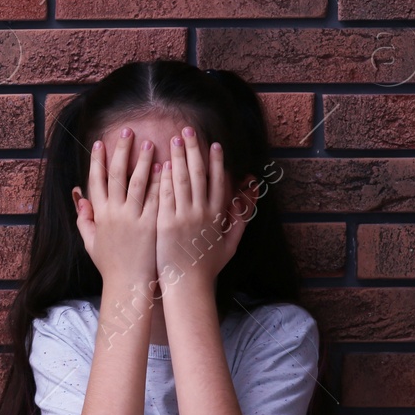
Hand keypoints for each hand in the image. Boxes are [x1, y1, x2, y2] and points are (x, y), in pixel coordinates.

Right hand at [71, 127, 160, 287]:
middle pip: (116, 175)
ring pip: (138, 182)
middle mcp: (114, 213)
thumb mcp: (91, 241)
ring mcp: (133, 218)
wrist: (128, 285)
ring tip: (150, 142)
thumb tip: (79, 195)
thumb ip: (83, 217)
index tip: (101, 142)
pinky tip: (166, 166)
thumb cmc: (110, 264)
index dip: (98, 160)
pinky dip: (161, 181)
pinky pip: (156, 198)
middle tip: (128, 131)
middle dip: (121, 151)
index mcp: (100, 215)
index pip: (96, 180)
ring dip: (143, 160)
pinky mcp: (151, 225)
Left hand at [156, 125, 254, 291]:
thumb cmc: (207, 265)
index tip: (214, 144)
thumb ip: (241, 217)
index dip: (216, 161)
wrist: (187, 284)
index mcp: (218, 216)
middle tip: (189, 130)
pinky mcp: (166, 223)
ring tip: (174, 139)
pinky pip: (166, 195)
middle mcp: (202, 213)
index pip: (218, 182)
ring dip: (179, 157)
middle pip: (199, 175)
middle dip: (195, 150)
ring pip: (182, 180)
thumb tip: (252, 196)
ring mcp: (184, 217)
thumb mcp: (231, 242)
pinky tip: (163, 163)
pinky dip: (165, 178)